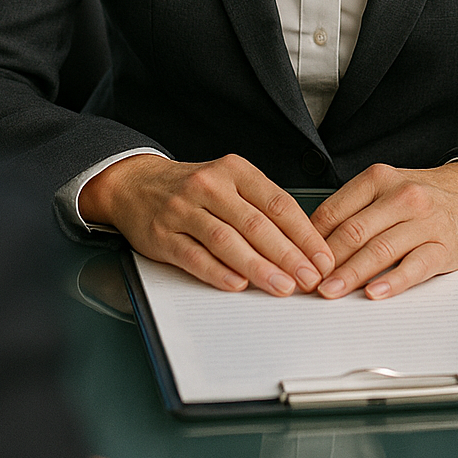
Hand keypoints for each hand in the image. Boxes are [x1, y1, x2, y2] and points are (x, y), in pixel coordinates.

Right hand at [78, 153, 334, 295]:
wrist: (134, 184)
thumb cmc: (193, 188)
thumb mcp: (230, 182)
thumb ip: (262, 207)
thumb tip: (303, 245)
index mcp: (235, 170)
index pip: (278, 203)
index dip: (304, 234)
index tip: (323, 258)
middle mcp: (210, 185)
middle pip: (256, 223)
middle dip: (288, 255)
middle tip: (309, 279)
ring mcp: (183, 209)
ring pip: (227, 240)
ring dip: (258, 266)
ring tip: (282, 287)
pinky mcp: (162, 234)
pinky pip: (194, 256)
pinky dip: (217, 272)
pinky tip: (238, 285)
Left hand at [309, 161, 457, 299]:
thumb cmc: (423, 197)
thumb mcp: (386, 189)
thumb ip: (353, 210)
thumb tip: (312, 243)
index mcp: (379, 179)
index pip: (335, 210)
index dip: (311, 240)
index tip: (297, 261)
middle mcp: (401, 196)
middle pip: (354, 231)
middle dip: (326, 262)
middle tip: (307, 284)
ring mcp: (424, 221)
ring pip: (380, 250)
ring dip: (351, 274)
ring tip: (331, 292)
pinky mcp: (444, 246)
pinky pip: (414, 267)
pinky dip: (392, 281)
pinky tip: (374, 293)